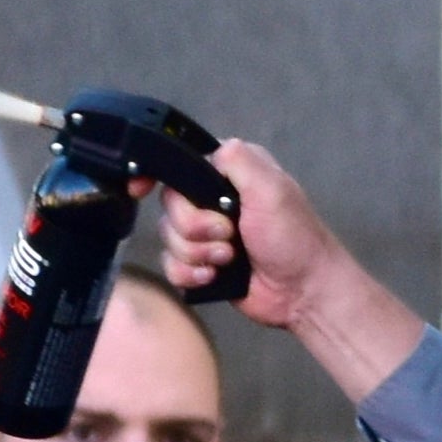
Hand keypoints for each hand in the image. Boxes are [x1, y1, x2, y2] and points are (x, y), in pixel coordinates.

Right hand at [160, 139, 349, 334]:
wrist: (302, 291)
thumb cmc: (293, 236)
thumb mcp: (271, 188)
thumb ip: (238, 161)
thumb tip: (210, 150)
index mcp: (228, 173)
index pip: (179, 163)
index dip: (155, 173)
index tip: (140, 188)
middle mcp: (212, 199)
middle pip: (169, 204)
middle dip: (194, 226)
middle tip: (228, 234)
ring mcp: (205, 234)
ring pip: (168, 237)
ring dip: (197, 252)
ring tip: (229, 259)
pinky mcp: (200, 264)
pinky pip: (171, 266)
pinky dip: (191, 274)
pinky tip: (214, 277)